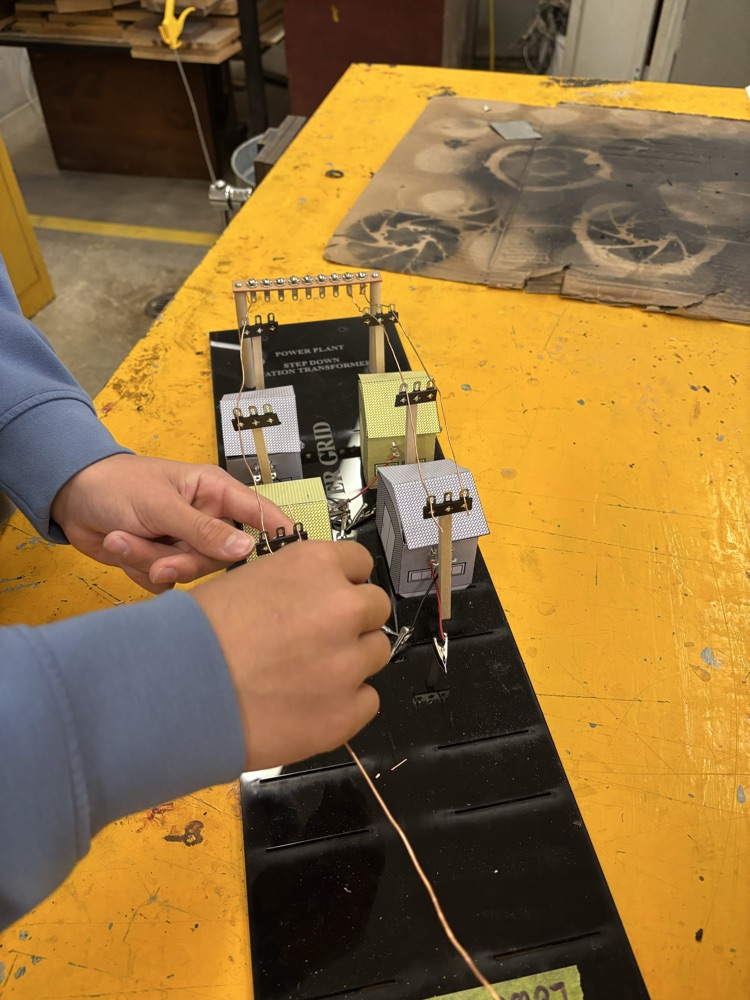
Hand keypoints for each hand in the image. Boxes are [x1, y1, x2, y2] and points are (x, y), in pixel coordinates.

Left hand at [50, 454, 291, 592]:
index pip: (259, 513)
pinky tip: (121, 546)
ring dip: (152, 561)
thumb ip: (204, 530)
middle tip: (159, 561)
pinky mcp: (162, 560)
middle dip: (184, 561)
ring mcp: (183, 542)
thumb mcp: (162, 505)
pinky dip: (139, 570)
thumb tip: (247, 548)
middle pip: (220, 558)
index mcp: (214, 493)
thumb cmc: (117, 484)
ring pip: (189, 572)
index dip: (279, 532)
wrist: (69, 497)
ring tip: (122, 540)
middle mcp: (205, 519)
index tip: (295, 554)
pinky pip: (166, 583)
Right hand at [192, 540, 391, 769]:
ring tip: (307, 673)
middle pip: (374, 607)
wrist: (174, 691)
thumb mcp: (246, 580)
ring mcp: (348, 663)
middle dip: (351, 621)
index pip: (360, 563)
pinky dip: (345, 703)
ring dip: (351, 660)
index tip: (332, 596)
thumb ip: (295, 585)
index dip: (343, 582)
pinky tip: (309, 703)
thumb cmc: (196, 635)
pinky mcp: (345, 713)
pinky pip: (367, 700)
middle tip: (317, 639)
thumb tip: (312, 598)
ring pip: (375, 653)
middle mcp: (341, 607)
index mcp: (315, 566)